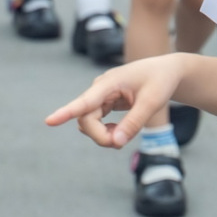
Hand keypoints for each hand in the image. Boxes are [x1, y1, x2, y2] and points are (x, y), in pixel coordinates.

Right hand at [45, 56, 184, 146]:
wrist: (166, 72)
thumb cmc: (160, 82)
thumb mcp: (152, 102)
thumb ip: (134, 123)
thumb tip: (116, 142)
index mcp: (110, 83)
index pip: (85, 101)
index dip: (66, 112)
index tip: (49, 121)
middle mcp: (100, 88)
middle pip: (86, 119)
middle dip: (99, 136)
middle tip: (120, 144)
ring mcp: (100, 95)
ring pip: (89, 122)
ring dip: (103, 135)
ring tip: (124, 135)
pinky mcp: (104, 102)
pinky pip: (96, 122)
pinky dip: (107, 131)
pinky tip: (120, 131)